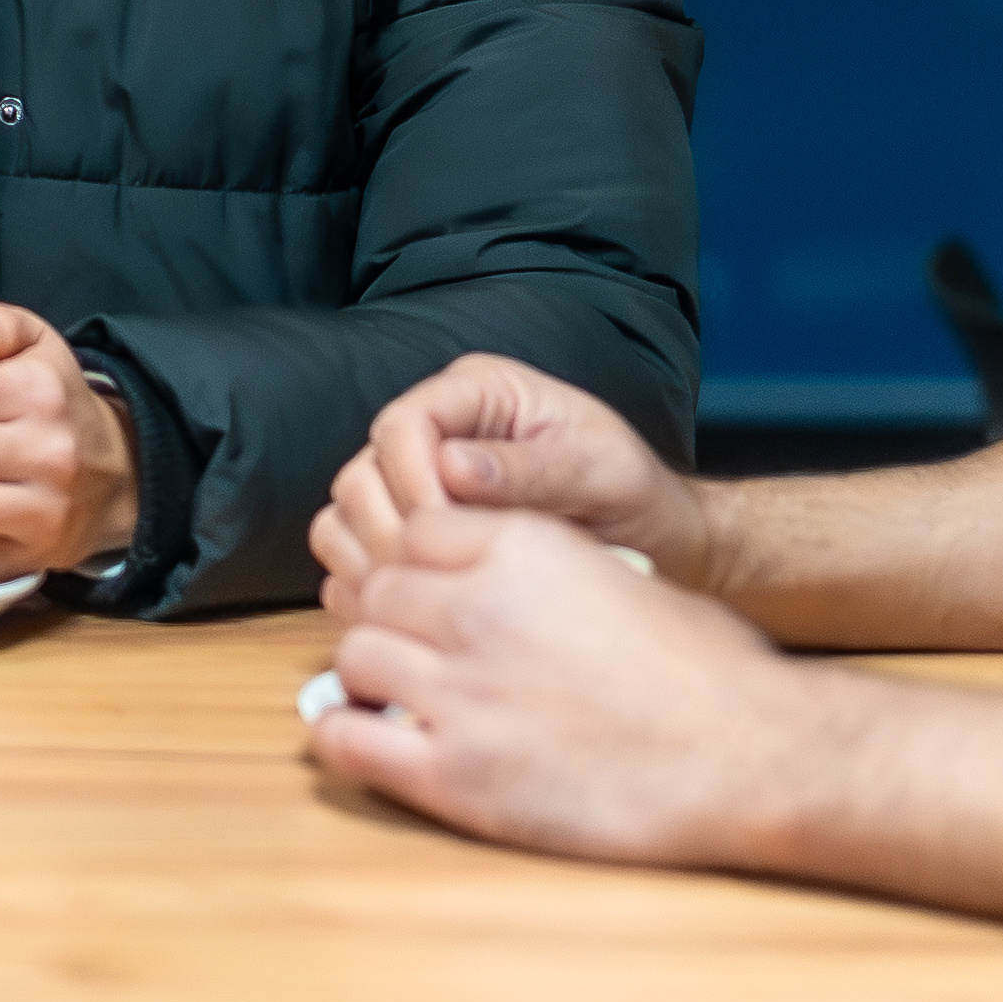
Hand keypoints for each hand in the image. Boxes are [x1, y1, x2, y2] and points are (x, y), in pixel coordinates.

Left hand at [305, 504, 815, 863]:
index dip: (420, 565)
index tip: (435, 594)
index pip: (413, 532)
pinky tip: (372, 741)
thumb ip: (547, 572)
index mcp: (520, 549)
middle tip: (418, 652)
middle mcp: (477, 609)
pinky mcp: (455, 774)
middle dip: (393, 620)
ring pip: (355, 658)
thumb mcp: (625, 578)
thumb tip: (509, 586)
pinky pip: (348, 740)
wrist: (750, 757)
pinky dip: (346, 737)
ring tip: (406, 698)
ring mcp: (459, 693)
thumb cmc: (711, 673)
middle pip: (376, 593)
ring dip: (371, 677)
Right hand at [315, 356, 714, 605]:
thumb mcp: (600, 471)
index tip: (447, 532)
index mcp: (479, 392)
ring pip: (347, 515)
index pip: (403, 425)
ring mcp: (416, 480)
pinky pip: (353, 553)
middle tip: (435, 577)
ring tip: (425, 597)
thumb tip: (452, 467)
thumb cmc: (635, 495)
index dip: (411, 481)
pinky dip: (367, 584)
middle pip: (362, 473)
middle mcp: (437, 429)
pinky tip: (412, 609)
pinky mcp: (410, 528)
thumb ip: (530, 468)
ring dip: (373, 560)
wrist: (655, 539)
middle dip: (391, 530)